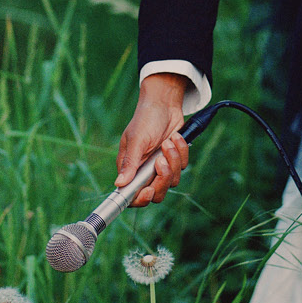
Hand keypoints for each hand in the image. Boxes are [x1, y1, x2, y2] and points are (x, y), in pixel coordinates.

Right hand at [115, 73, 192, 205]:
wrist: (165, 104)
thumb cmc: (145, 119)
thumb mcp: (137, 140)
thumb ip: (130, 163)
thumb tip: (119, 184)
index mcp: (130, 169)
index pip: (132, 195)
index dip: (141, 198)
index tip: (149, 189)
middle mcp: (144, 171)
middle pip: (156, 193)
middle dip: (162, 179)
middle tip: (161, 160)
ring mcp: (160, 167)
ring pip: (172, 181)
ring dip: (173, 160)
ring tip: (168, 142)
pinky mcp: (173, 160)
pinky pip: (182, 167)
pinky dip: (181, 152)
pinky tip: (175, 137)